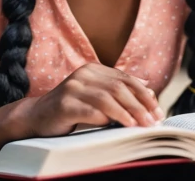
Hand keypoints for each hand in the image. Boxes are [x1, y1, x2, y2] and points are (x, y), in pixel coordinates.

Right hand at [21, 63, 163, 136]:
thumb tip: (147, 88)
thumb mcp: (95, 94)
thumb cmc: (71, 107)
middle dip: (139, 105)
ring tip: (139, 126)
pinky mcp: (64, 105)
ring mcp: (72, 88)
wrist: (36, 116)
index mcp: (93, 69)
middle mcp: (83, 74)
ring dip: (127, 113)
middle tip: (153, 121)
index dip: (144, 94)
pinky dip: (106, 118)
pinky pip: (90, 111)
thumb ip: (117, 89)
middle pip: (118, 88)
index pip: (125, 79)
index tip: (158, 110)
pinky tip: (116, 126)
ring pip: (107, 98)